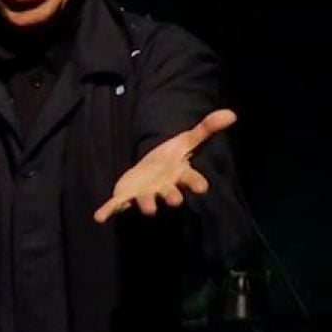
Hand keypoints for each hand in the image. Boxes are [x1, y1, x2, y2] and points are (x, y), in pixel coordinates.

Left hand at [93, 109, 236, 223]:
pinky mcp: (127, 197)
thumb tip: (232, 113)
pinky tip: (99, 217)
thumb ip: (206, 129)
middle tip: (174, 201)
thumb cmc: (170, 158)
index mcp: (178, 175)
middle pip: (170, 194)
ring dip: (146, 204)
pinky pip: (117, 206)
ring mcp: (145, 194)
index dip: (196, 183)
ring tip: (149, 208)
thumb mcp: (186, 140)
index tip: (203, 187)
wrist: (148, 170)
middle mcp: (163, 187)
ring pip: (146, 201)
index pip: (191, 179)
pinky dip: (108, 211)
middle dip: (172, 197)